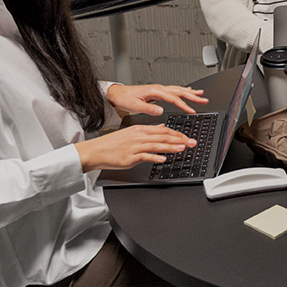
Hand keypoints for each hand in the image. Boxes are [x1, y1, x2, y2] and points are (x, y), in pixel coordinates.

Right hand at [74, 125, 195, 171]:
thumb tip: (161, 128)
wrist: (95, 151)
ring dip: (171, 147)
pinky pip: (145, 156)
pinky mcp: (130, 157)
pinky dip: (155, 157)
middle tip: (191, 142)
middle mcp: (138, 136)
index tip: (186, 137)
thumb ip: (148, 131)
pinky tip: (163, 158)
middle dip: (179, 139)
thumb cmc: (112, 144)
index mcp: (140, 129)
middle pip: (163, 137)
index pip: (162, 130)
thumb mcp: (131, 133)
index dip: (177, 133)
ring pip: (157, 145)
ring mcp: (134, 147)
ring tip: (183, 148)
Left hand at [107, 84, 207, 115]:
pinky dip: (183, 90)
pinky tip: (188, 91)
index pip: (173, 98)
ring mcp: (158, 89)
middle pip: (179, 91)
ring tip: (201, 94)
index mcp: (154, 91)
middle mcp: (158, 88)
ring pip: (178, 89)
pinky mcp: (157, 91)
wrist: (118, 93)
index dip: (183, 105)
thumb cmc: (125, 99)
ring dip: (190, 92)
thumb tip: (160, 110)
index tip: (191, 110)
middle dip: (193, 96)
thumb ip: (148, 108)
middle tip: (204, 100)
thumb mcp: (134, 106)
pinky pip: (174, 90)